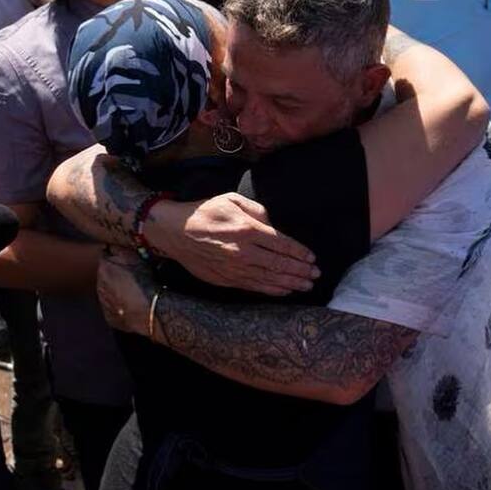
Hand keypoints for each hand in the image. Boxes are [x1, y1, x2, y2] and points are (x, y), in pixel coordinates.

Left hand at [97, 246, 153, 336]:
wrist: (149, 310)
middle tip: (132, 274)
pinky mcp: (111, 318)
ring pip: (109, 292)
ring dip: (118, 290)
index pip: (106, 256)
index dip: (116, 255)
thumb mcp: (134, 257)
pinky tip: (134, 304)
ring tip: (135, 290)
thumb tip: (111, 245)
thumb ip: (120, 249)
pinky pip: (114, 309)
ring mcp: (104, 304)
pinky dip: (121, 306)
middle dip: (116, 274)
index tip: (124, 256)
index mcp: (104, 268)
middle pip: (106, 275)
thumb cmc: (144, 282)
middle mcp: (100, 286)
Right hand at [149, 193, 318, 296]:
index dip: (299, 252)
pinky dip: (272, 290)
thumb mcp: (231, 199)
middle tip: (316, 274)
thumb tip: (272, 224)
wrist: (174, 231)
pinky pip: (254, 287)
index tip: (312, 257)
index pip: (281, 243)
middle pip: (279, 264)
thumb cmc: (205, 212)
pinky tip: (284, 290)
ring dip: (291, 283)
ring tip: (306, 285)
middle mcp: (243, 251)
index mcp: (246, 229)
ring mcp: (234, 268)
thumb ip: (257, 210)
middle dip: (301, 270)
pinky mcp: (226, 279)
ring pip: (269, 279)